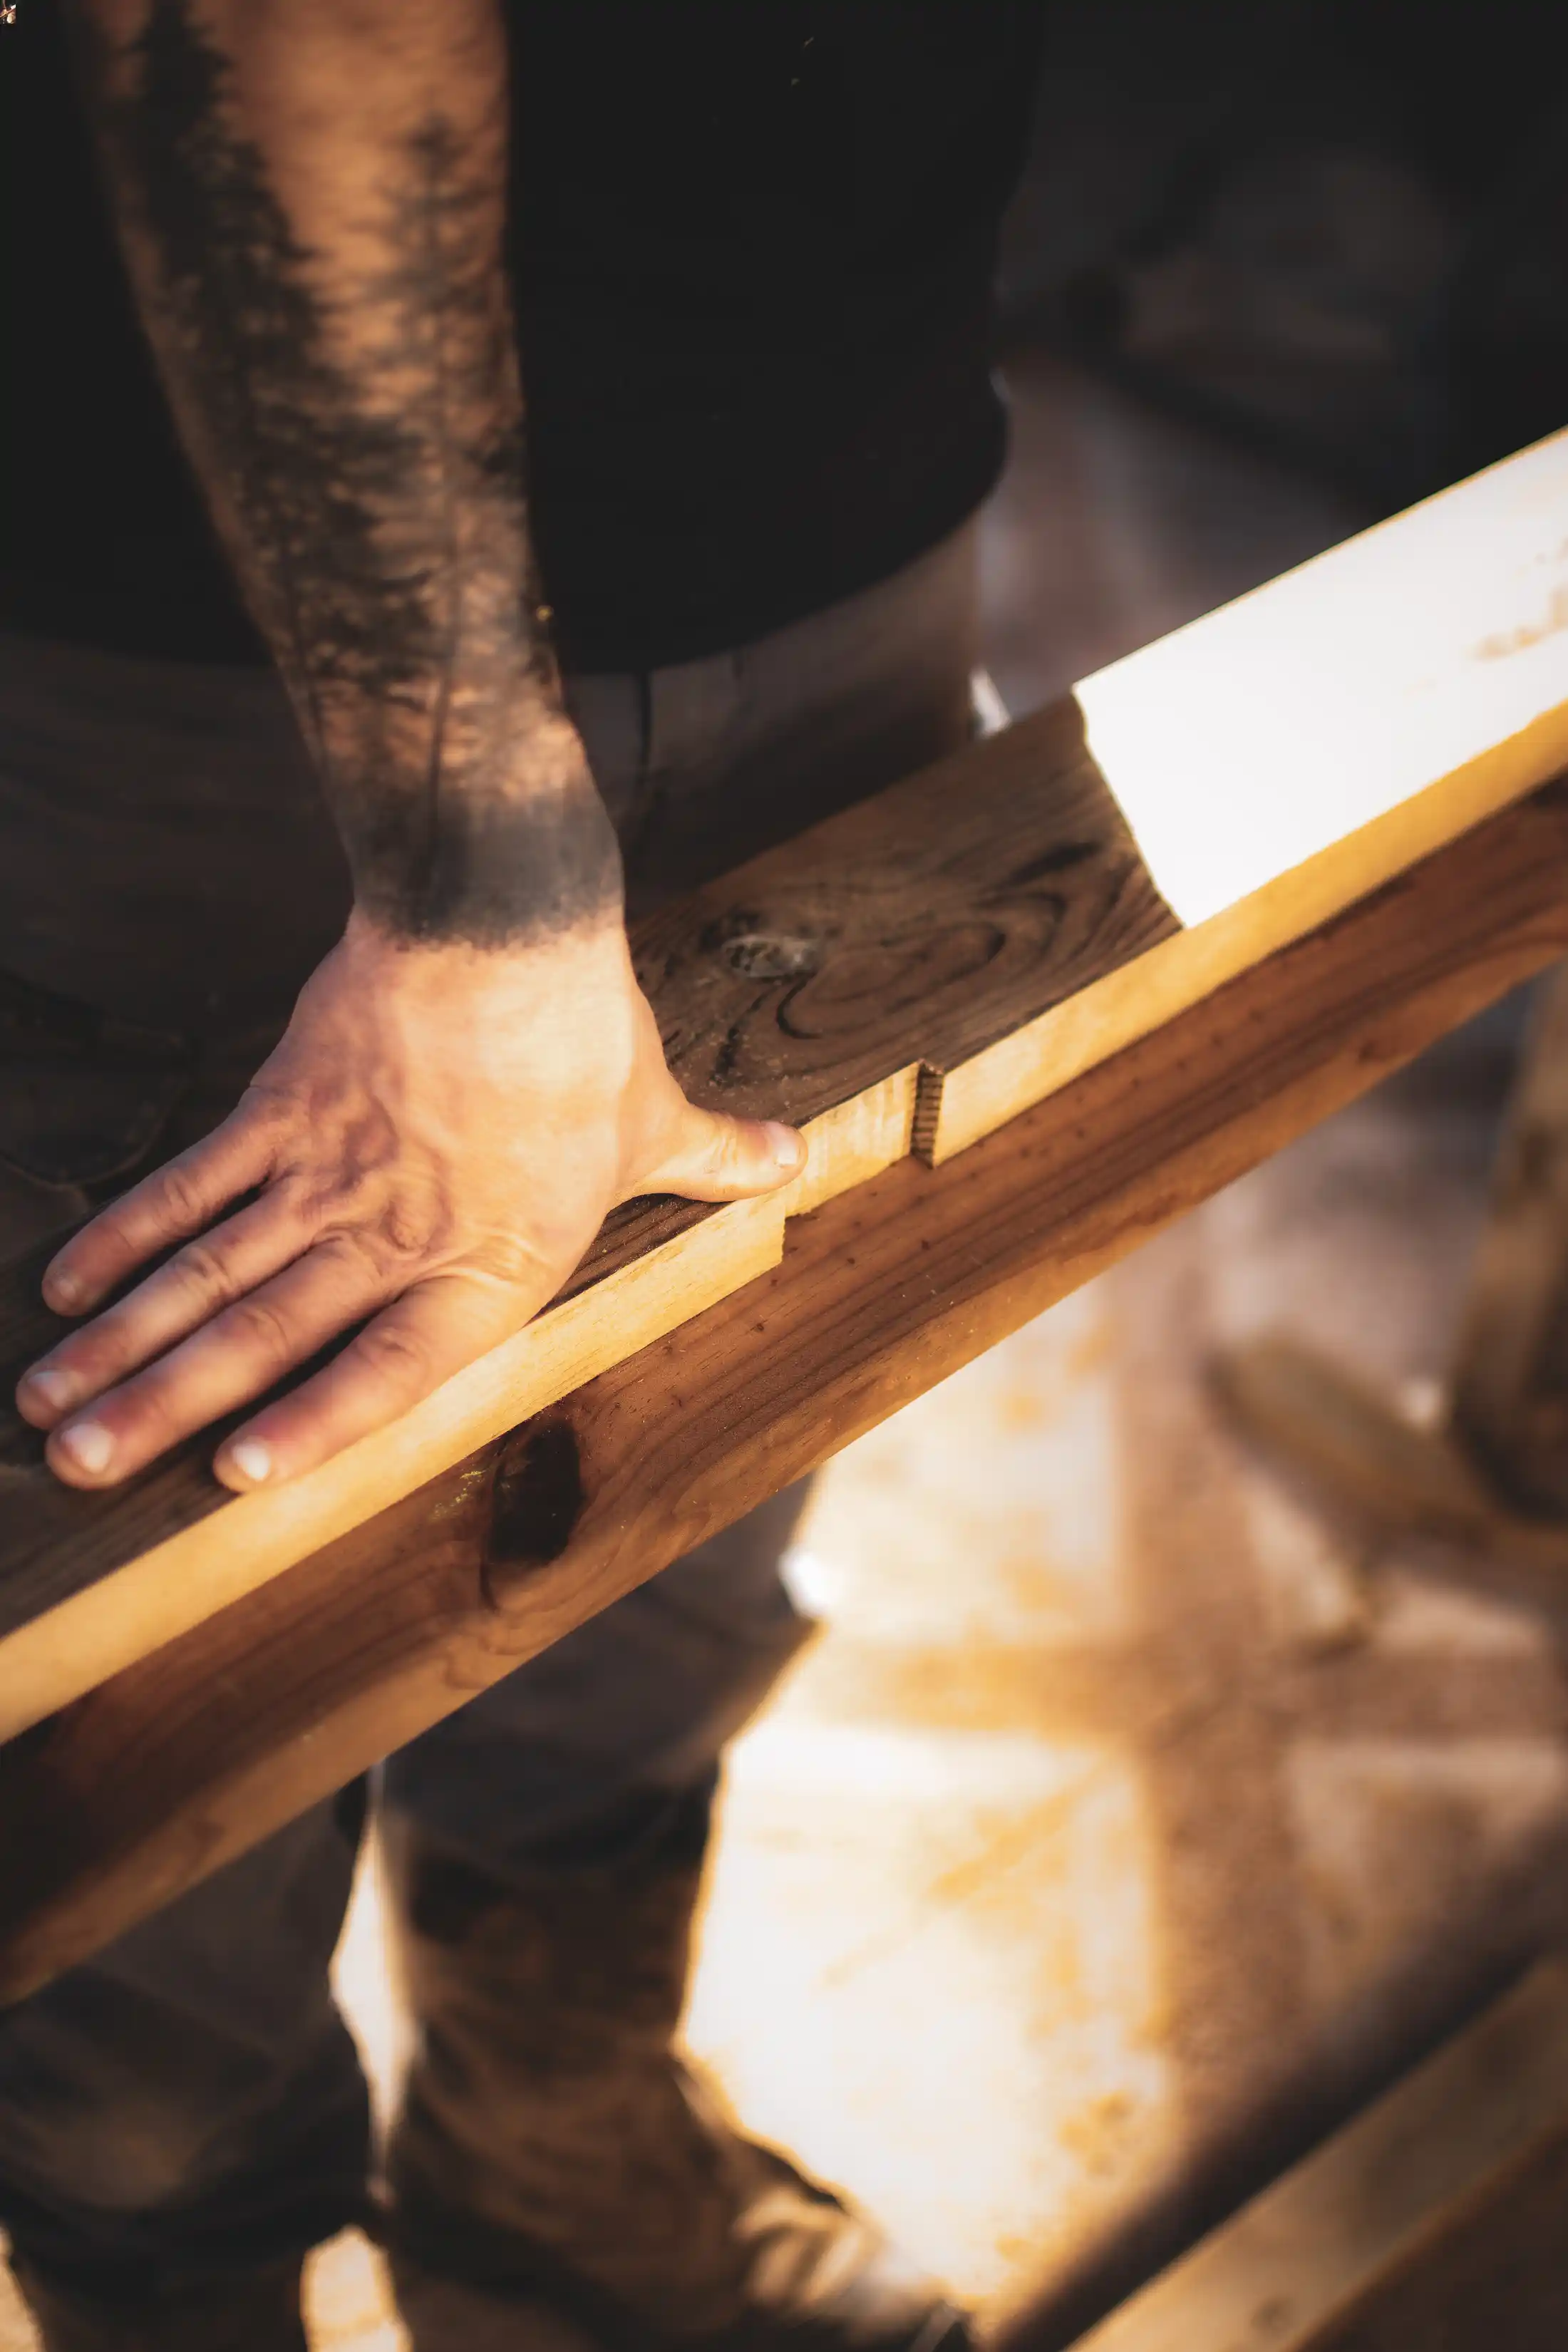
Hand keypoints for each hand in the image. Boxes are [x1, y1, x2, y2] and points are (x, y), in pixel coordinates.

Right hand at [15, 912, 803, 1489]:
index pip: (388, 1370)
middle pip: (263, 1337)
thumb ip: (711, 1159)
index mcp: (486, 1264)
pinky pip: (189, 1187)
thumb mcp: (657, 1115)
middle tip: (81, 1467)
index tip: (232, 1476)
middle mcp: (392, 1237)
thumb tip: (788, 1159)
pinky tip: (70, 1290)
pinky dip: (126, 1237)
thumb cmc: (584, 1037)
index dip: (311, 1424)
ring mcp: (324, 1178)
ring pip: (206, 1275)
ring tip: (50, 1406)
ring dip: (124, 1346)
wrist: (502, 926)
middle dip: (165, 1410)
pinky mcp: (277, 1111)